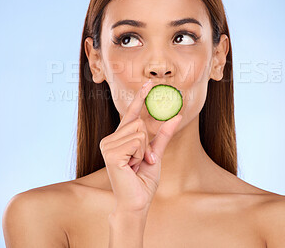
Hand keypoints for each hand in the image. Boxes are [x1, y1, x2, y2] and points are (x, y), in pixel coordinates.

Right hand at [100, 80, 182, 213]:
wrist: (137, 201)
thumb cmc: (143, 181)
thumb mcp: (156, 154)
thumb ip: (163, 135)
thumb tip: (176, 115)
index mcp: (119, 138)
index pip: (131, 114)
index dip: (140, 98)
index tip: (148, 83)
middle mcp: (110, 139)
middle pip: (139, 123)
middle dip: (147, 144)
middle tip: (142, 161)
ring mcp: (108, 145)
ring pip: (140, 131)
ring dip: (145, 151)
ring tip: (136, 165)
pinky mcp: (111, 153)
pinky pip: (138, 142)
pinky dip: (142, 155)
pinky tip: (133, 167)